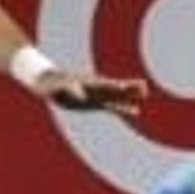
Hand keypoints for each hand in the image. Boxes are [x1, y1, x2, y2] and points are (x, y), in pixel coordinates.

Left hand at [33, 67, 150, 115]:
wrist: (49, 83)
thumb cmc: (50, 85)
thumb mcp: (53, 89)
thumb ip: (61, 89)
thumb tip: (67, 90)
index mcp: (84, 84)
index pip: (100, 85)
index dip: (112, 86)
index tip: (121, 86)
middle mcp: (93, 88)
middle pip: (113, 88)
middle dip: (126, 88)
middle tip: (143, 87)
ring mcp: (96, 95)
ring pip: (116, 95)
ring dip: (129, 94)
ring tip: (145, 92)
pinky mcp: (96, 103)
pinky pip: (113, 106)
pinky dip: (124, 108)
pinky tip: (136, 111)